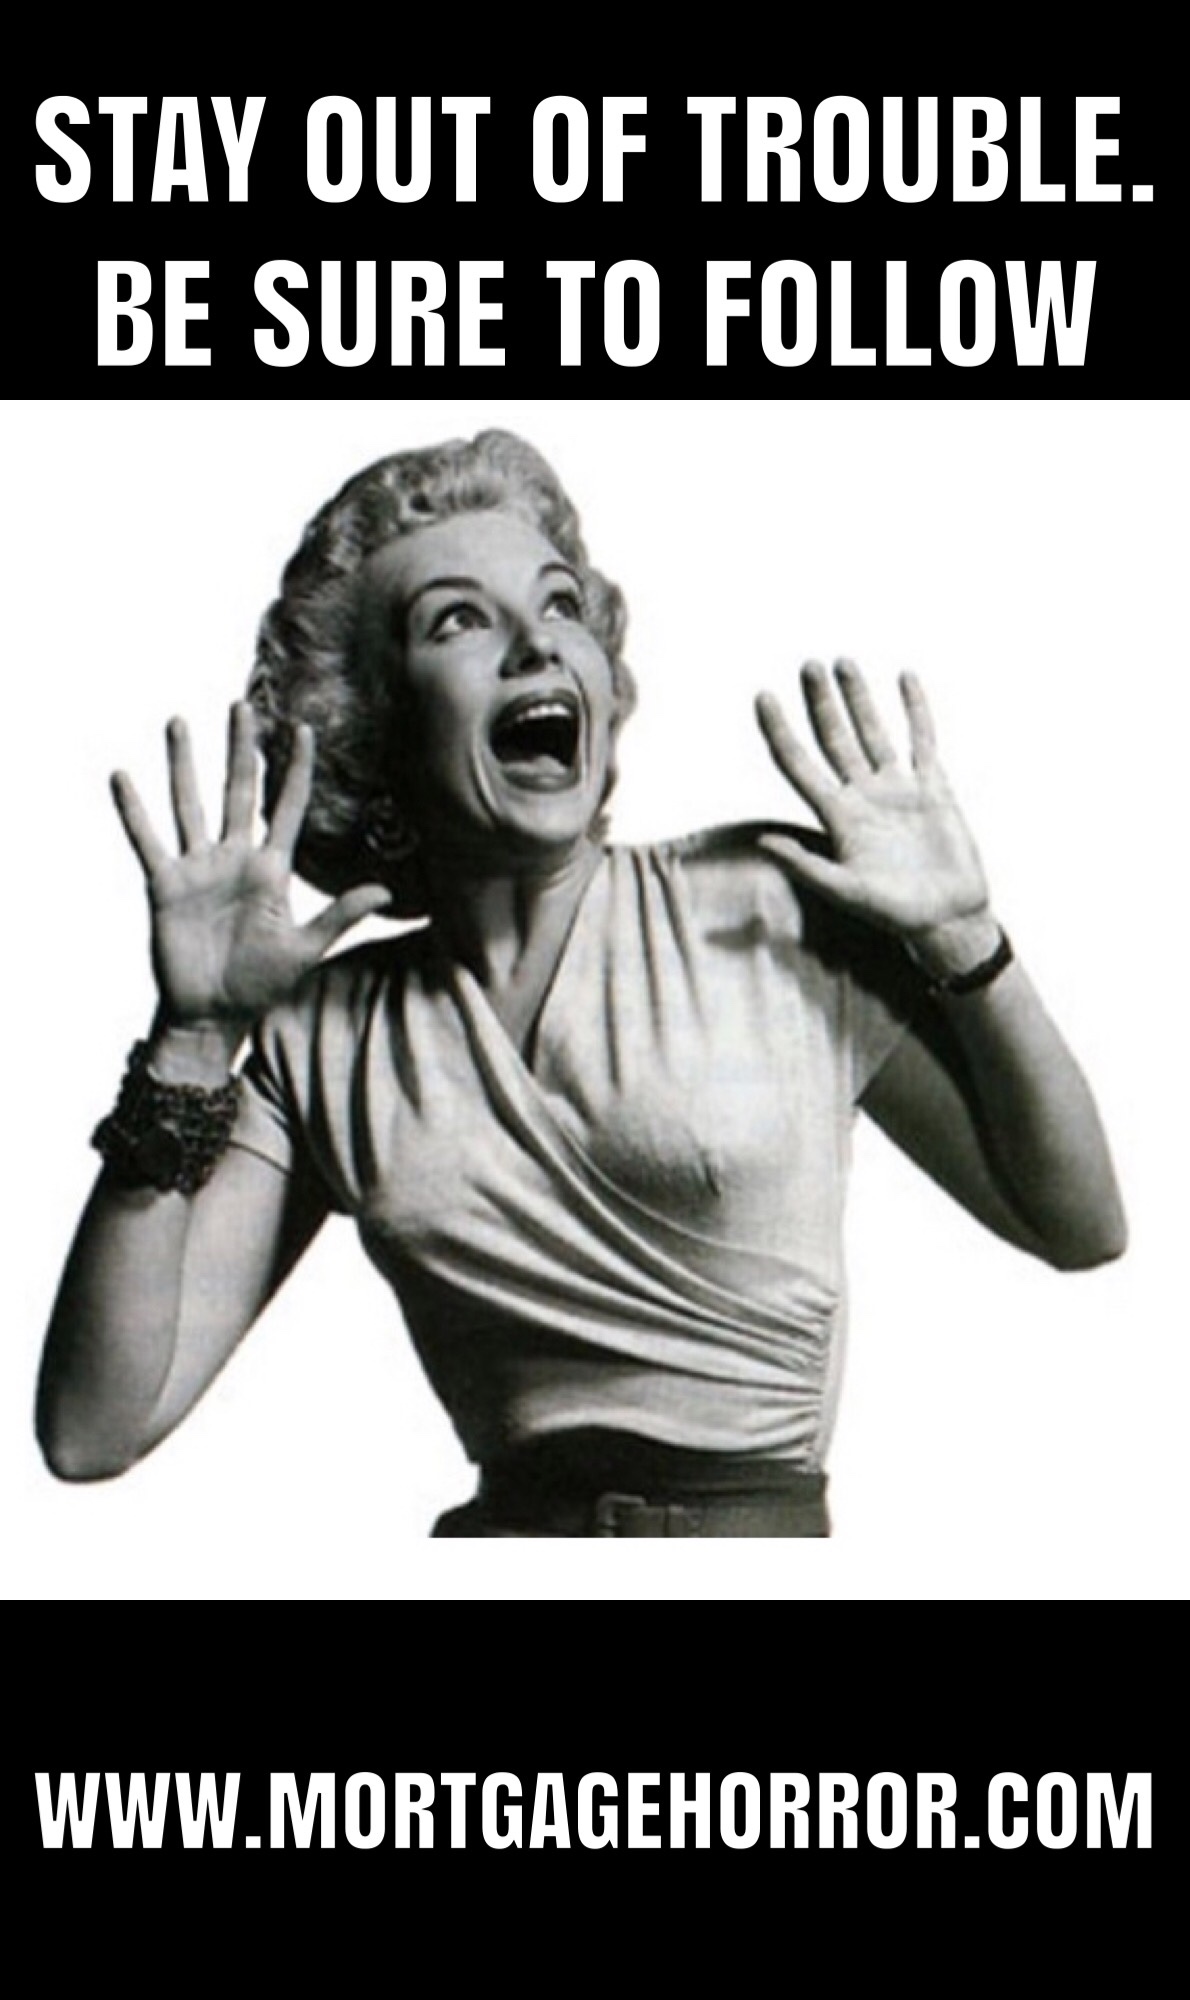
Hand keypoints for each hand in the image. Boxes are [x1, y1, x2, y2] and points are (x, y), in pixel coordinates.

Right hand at [112, 704, 390, 1031]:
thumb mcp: (304, 950)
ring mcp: (198, 869)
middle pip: (238, 791)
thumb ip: (338, 916)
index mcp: (270, 869)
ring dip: (183, 764)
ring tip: (179, 722)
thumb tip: (385, 891)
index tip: (304, 730)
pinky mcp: (165, 885)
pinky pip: (147, 841)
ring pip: (190, 804)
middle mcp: (234, 859)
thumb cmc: (260, 986)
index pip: (287, 808)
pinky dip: (133, 810)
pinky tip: (122, 776)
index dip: (296, 770)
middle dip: (241, 749)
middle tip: (241, 705)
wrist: (212, 1015)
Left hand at [755, 661, 993, 953]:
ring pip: (873, 731)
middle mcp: (863, 797)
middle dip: (820, 702)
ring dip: (858, 698)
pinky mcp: (932, 787)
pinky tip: (904, 678)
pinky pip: (922, 738)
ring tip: (843, 662)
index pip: (799, 765)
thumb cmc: (895, 914)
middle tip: (807, 665)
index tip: (763, 696)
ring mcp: (897, 789)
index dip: (779, 731)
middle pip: (834, 738)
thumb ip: (807, 866)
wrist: (948, 919)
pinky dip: (915, 708)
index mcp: (838, 818)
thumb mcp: (847, 892)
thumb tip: (764, 841)